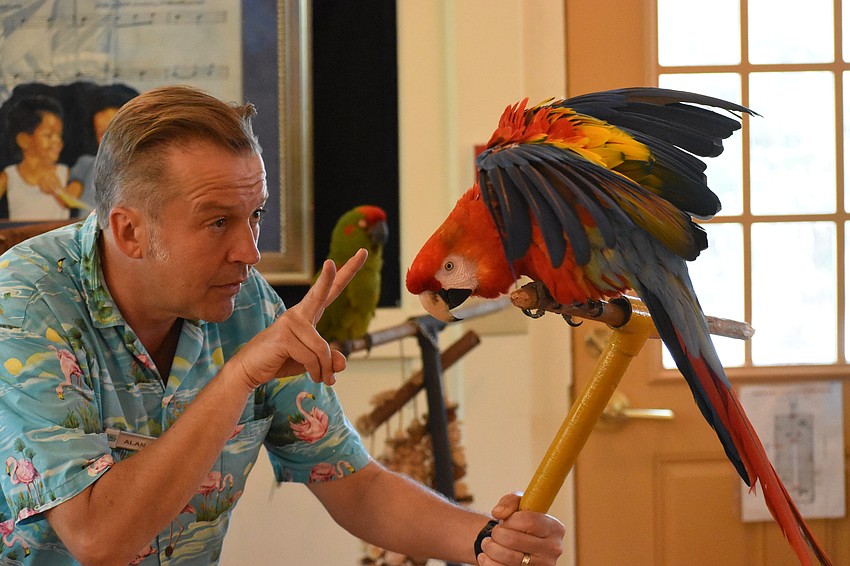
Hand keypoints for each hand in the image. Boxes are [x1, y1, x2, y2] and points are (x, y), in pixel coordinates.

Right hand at [232, 249, 368, 387]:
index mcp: (308, 314)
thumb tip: (342, 362)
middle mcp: (299, 314)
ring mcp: (290, 323)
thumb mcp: (311, 363)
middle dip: (332, 275)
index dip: (346, 272)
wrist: (249, 370)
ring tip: (322, 379)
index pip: (330, 291)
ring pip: (322, 349)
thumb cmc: (280, 360)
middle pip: (321, 292)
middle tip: (353, 254)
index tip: (362, 253)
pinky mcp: (284, 336)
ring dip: (324, 369)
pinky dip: (315, 371)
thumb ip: (328, 360)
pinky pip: (311, 357)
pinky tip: (312, 376)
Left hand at [477, 493, 564, 565]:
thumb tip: (498, 512)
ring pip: (508, 557)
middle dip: (497, 534)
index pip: (529, 521)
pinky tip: (486, 556)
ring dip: (490, 548)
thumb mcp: (520, 505)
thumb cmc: (522, 523)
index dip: (510, 520)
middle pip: (514, 540)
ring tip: (488, 543)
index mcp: (555, 529)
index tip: (505, 520)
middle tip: (494, 532)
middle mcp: (553, 549)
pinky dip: (488, 562)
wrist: (521, 545)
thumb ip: (510, 501)